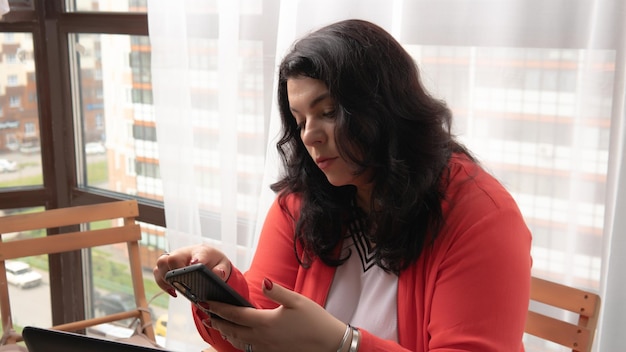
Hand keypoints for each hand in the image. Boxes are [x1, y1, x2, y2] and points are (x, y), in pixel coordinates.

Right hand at [152, 244, 231, 296]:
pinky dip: (162, 283)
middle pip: (172, 257)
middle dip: (175, 271)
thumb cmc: (215, 262)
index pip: (198, 253)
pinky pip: (158, 272)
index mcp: (202, 251)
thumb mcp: (223, 266)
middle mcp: (185, 252)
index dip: (196, 259)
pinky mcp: (167, 265)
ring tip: (176, 289)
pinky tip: (173, 291)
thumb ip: (222, 270)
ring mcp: (174, 258)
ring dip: (165, 277)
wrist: (207, 258)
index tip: (195, 264)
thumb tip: (218, 274)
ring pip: (161, 263)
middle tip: (182, 283)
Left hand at [208, 278, 346, 351]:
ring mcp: (266, 348)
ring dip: (225, 333)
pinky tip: (238, 338)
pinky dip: (239, 342)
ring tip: (217, 326)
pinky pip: (249, 349)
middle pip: (232, 329)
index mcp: (265, 322)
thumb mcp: (297, 301)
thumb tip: (262, 281)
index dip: (218, 308)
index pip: (235, 314)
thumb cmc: (315, 321)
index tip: (206, 302)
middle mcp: (262, 337)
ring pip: (238, 341)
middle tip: (204, 314)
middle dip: (217, 321)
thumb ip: (277, 291)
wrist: (329, 344)